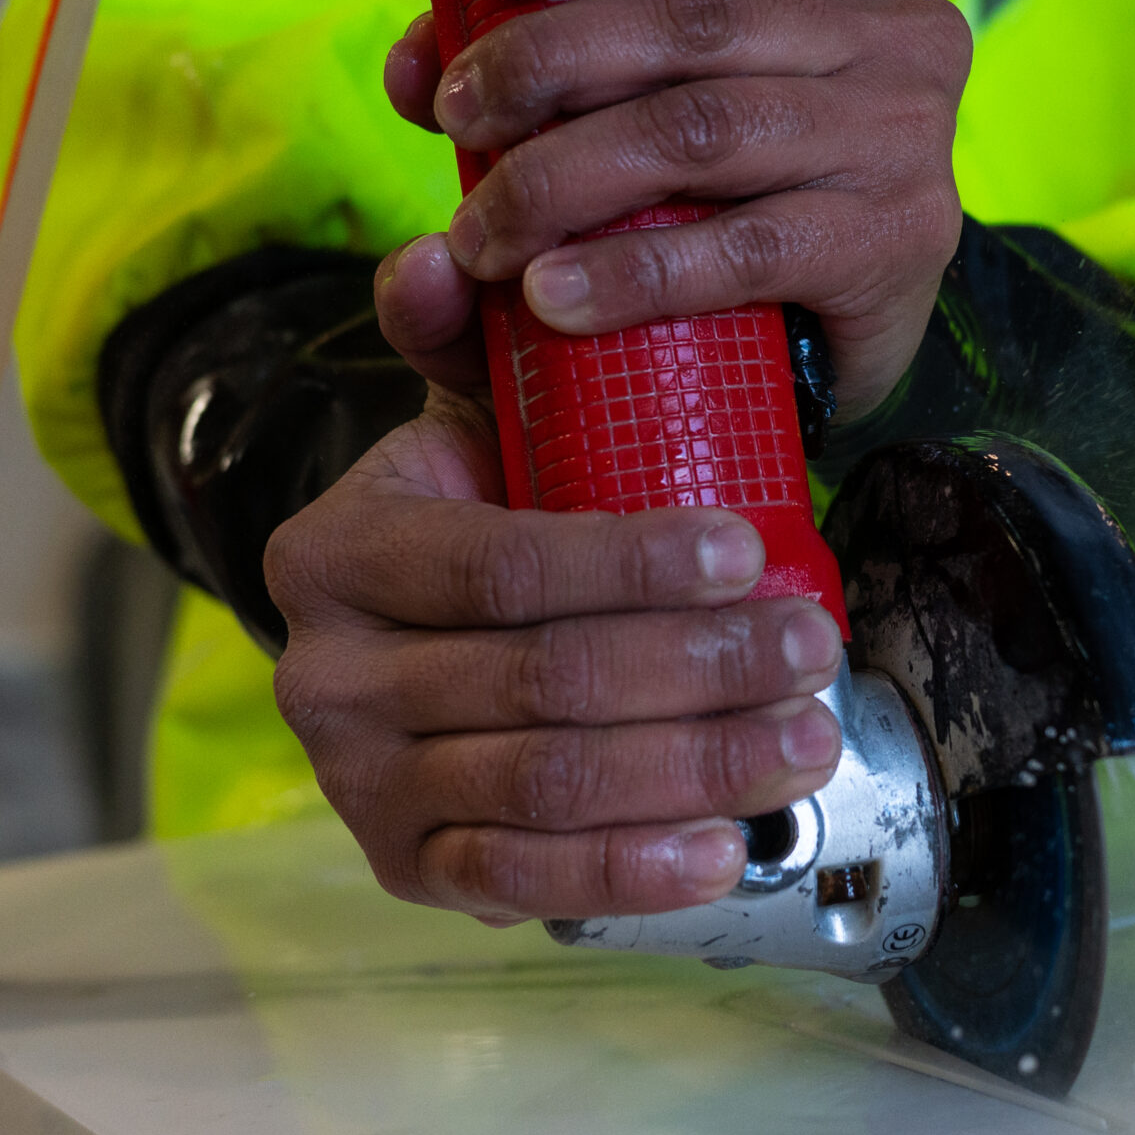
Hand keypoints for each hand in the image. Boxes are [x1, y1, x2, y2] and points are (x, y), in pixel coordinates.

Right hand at [265, 383, 845, 923]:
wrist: (423, 631)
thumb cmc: (481, 514)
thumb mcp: (468, 418)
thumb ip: (458, 335)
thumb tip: (446, 252)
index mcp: (336, 554)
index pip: (503, 568)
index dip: (631, 564)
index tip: (747, 548)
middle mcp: (324, 678)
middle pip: (540, 683)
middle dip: (697, 669)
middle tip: (810, 647)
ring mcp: (359, 783)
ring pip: (546, 784)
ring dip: (695, 766)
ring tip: (805, 736)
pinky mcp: (403, 865)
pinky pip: (519, 882)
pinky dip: (628, 872)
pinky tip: (721, 850)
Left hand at [381, 0, 968, 419]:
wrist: (848, 333)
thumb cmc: (741, 188)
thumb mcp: (651, 98)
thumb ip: (540, 64)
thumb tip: (414, 57)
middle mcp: (893, 26)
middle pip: (693, 17)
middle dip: (546, 62)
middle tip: (460, 118)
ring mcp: (904, 134)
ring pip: (702, 130)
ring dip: (564, 180)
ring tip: (484, 233)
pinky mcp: (895, 241)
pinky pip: (743, 248)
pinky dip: (630, 273)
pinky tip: (554, 297)